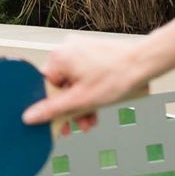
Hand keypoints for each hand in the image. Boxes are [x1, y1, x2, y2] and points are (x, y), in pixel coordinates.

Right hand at [23, 39, 155, 136]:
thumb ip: (53, 110)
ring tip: (90, 121)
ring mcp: (82, 49)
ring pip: (73, 83)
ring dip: (81, 104)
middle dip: (70, 109)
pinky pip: (84, 76)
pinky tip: (97, 108)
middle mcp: (67, 48)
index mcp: (58, 57)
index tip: (54, 122)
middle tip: (74, 127)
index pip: (43, 86)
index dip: (49, 108)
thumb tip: (29, 117)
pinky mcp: (94, 53)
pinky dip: (89, 92)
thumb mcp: (81, 100)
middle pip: (60, 86)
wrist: (145, 62)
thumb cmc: (117, 76)